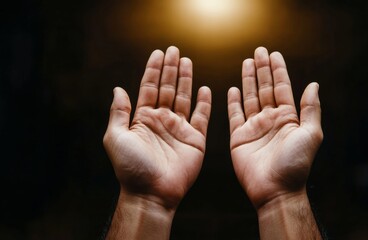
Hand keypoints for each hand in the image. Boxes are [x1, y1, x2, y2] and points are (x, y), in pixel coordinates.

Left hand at [103, 46, 211, 209]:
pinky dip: (204, 103)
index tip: (158, 53)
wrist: (152, 192)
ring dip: (186, 79)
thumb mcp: (115, 137)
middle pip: (168, 88)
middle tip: (174, 50)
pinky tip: (204, 88)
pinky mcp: (195, 139)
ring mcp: (179, 129)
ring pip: (184, 97)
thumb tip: (118, 89)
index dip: (154, 70)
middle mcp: (161, 120)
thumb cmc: (131, 168)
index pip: (149, 88)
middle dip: (170, 69)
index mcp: (143, 119)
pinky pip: (201, 116)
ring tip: (187, 61)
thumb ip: (118, 112)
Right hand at [227, 47, 322, 208]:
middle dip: (262, 69)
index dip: (278, 70)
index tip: (274, 54)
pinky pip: (234, 115)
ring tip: (247, 62)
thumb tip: (314, 85)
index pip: (281, 88)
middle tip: (258, 51)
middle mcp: (270, 119)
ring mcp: (254, 127)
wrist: (275, 189)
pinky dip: (233, 101)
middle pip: (265, 88)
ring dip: (248, 80)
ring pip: (250, 97)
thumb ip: (310, 108)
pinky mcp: (239, 137)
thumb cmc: (295, 164)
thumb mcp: (310, 134)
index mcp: (287, 118)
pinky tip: (233, 88)